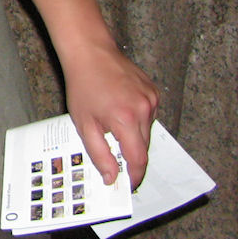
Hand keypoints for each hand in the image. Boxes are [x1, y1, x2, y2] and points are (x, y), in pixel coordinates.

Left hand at [62, 41, 158, 188]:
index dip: (134, 176)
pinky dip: (137, 121)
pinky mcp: (154, 92)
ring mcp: (151, 100)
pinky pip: (148, 116)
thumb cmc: (83, 85)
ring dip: (133, 137)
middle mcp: (144, 109)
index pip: (138, 160)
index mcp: (126, 119)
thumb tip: (112, 177)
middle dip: (131, 157)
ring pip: (146, 132)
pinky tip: (120, 111)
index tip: (128, 185)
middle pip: (144, 148)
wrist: (91, 52)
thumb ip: (100, 154)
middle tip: (116, 161)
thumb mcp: (84, 124)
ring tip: (112, 126)